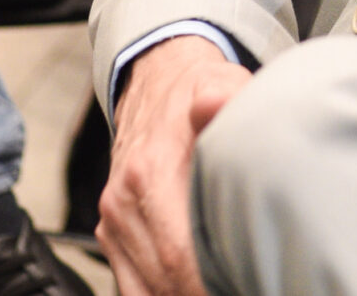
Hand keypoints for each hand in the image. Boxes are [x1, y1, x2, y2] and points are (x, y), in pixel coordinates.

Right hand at [99, 35, 253, 295]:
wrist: (157, 81)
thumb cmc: (198, 92)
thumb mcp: (222, 85)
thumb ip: (224, 98)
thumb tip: (215, 104)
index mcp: (150, 173)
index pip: (178, 256)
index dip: (209, 282)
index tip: (243, 282)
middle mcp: (124, 203)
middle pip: (163, 282)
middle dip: (204, 290)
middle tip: (243, 283)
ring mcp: (115, 222)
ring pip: (145, 289)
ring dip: (183, 293)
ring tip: (225, 282)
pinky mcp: (113, 233)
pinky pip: (132, 284)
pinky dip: (162, 293)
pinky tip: (194, 286)